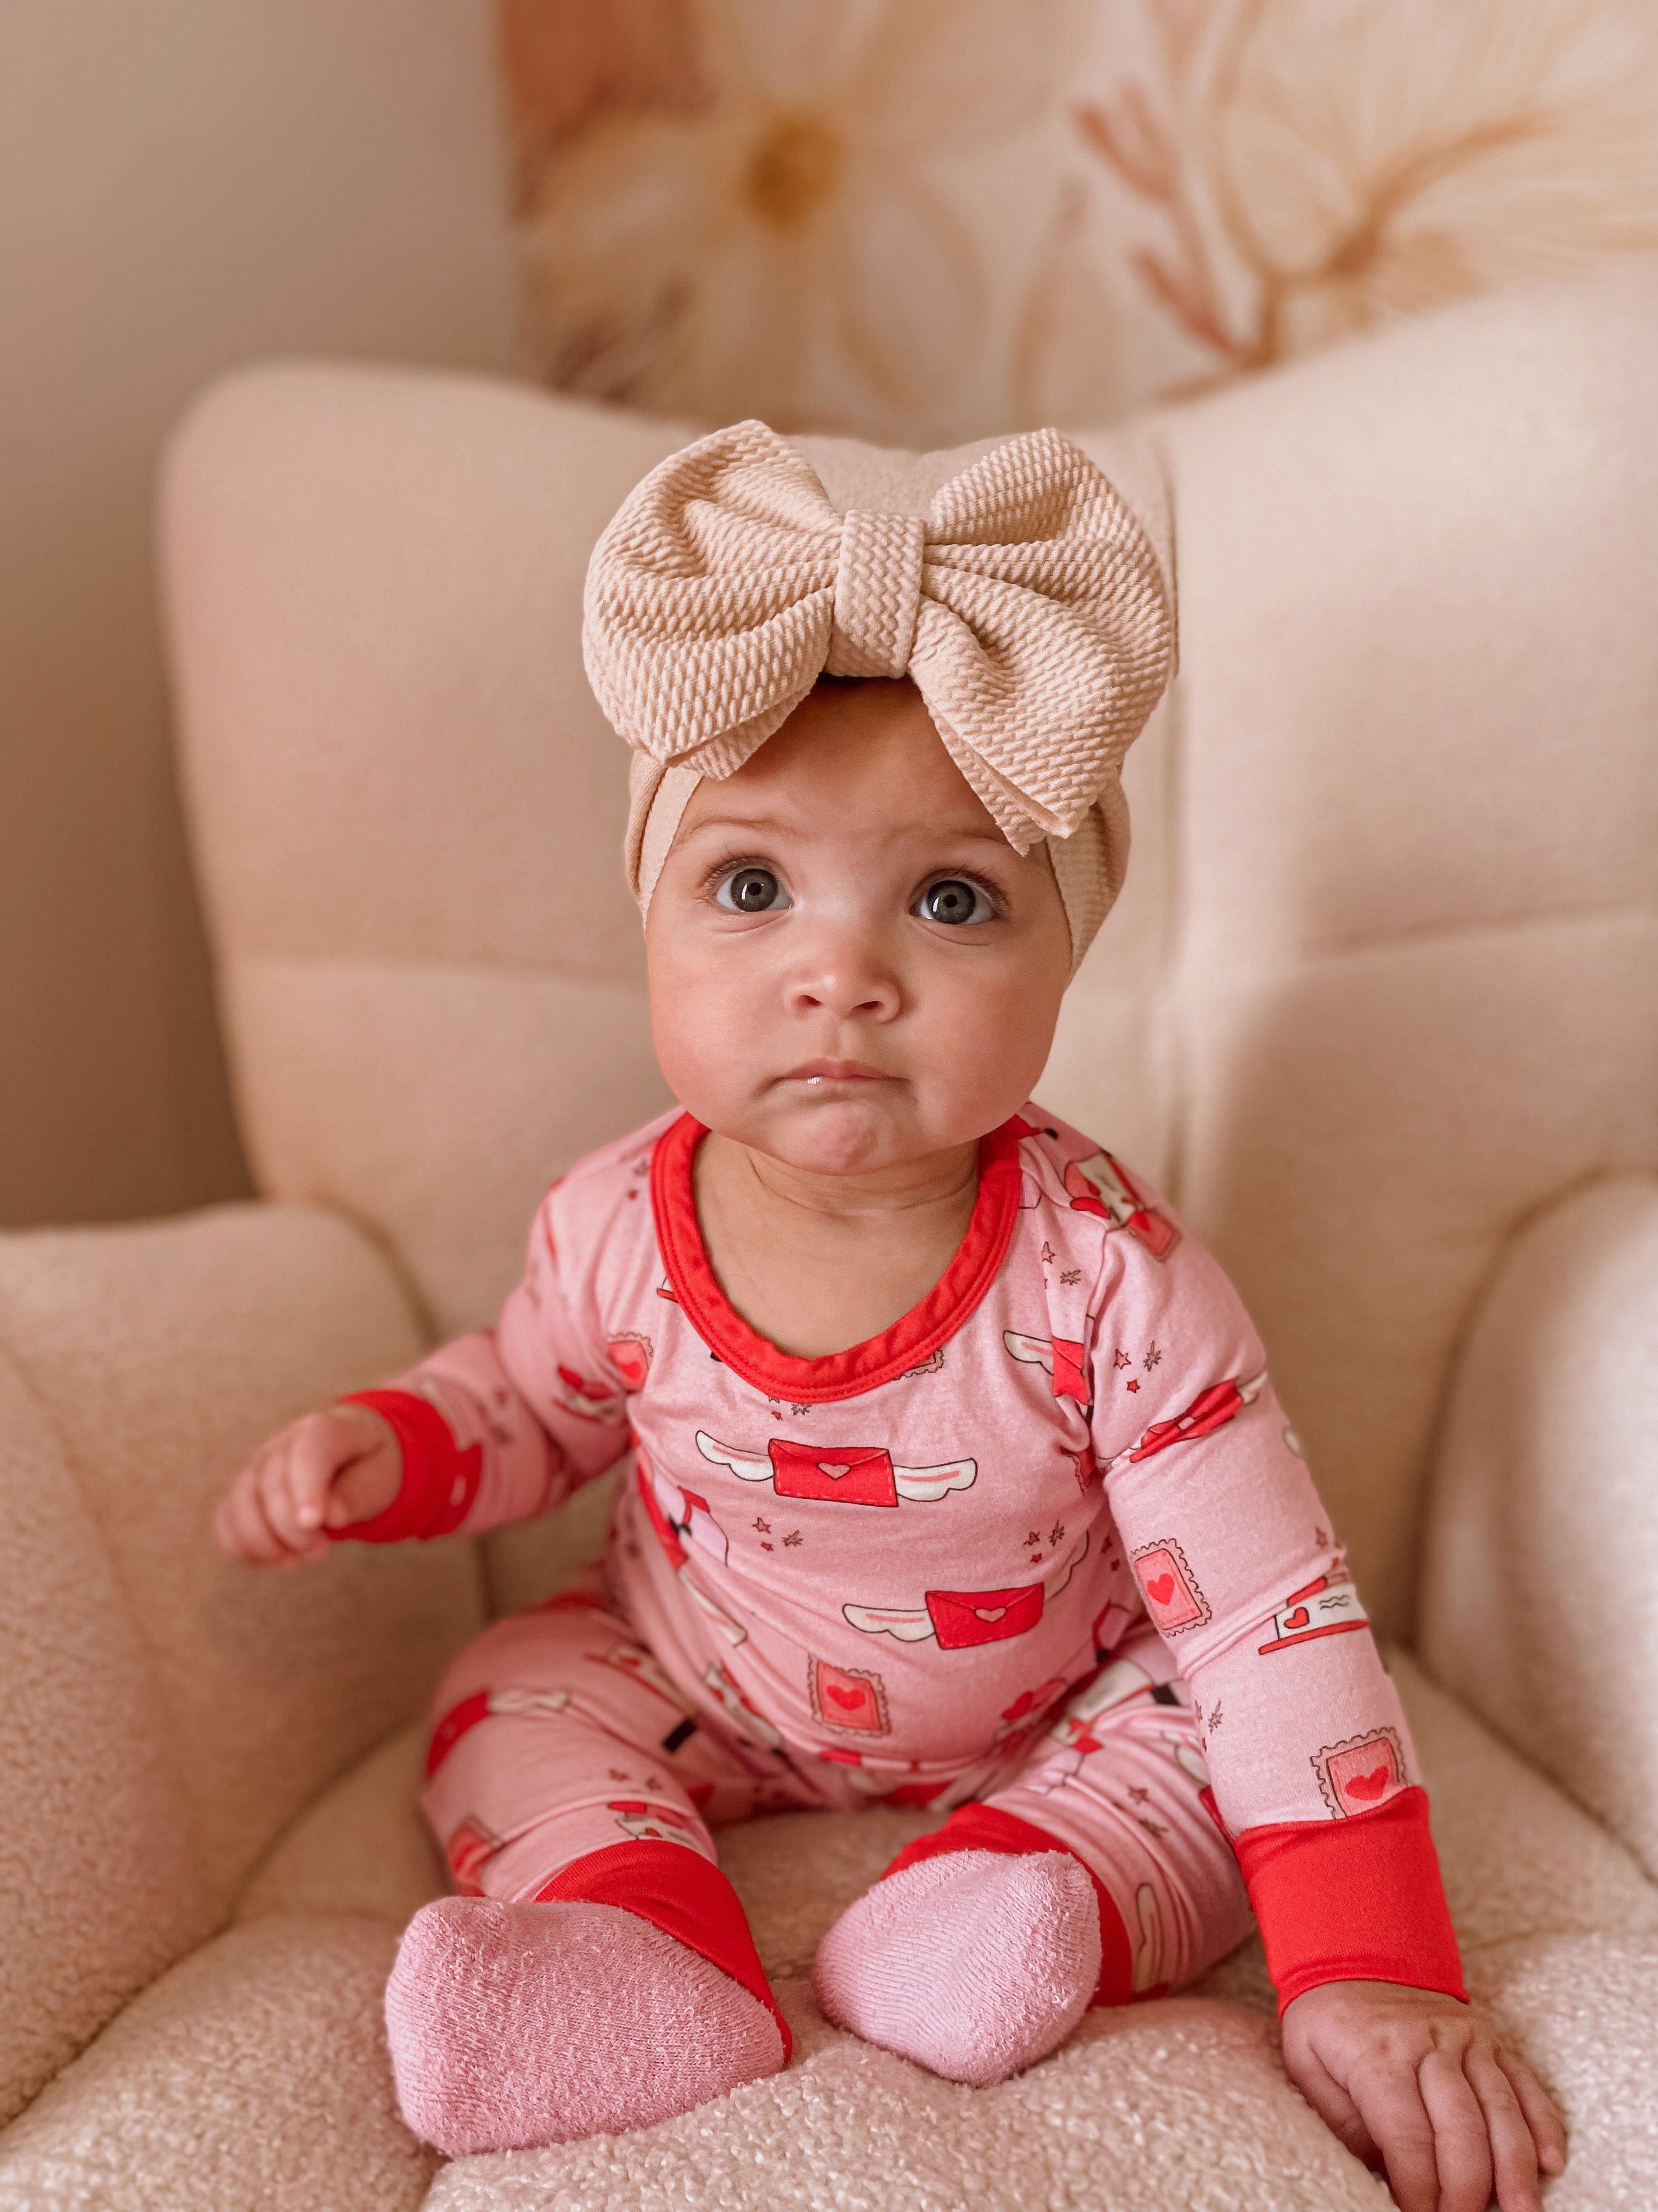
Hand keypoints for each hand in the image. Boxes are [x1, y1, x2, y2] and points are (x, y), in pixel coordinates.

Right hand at [213, 1404, 401, 1567]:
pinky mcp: (245, 1490)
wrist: (355, 1457)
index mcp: (324, 1429)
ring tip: (296, 1561)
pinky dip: (242, 1546)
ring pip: (240, 1501)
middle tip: (319, 1551)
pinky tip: (272, 1560)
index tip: (313, 1524)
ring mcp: (258, 1465)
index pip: (307, 1452)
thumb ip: (356, 1494)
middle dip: (290, 1528)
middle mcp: (283, 1443)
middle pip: (270, 1482)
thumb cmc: (369, 1466)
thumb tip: (330, 1518)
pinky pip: (226, 1518)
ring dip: (263, 1541)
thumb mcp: (380, 1477)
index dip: (306, 1489)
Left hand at [1282, 1980, 1564, 2211]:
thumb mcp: (1306, 2067)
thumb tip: (1383, 2177)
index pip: (1407, 2135)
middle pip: (1461, 2126)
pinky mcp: (1489, 2037)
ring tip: (1523, 2211)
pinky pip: (1523, 2081)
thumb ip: (1344, 2123)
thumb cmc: (1325, 2025)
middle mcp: (1427, 2043)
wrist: (1350, 1955)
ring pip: (1500, 2106)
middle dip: (1468, 2187)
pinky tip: (1551, 2163)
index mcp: (1377, 2054)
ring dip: (1515, 2166)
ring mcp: (1464, 2037)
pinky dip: (1542, 2123)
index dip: (1419, 2187)